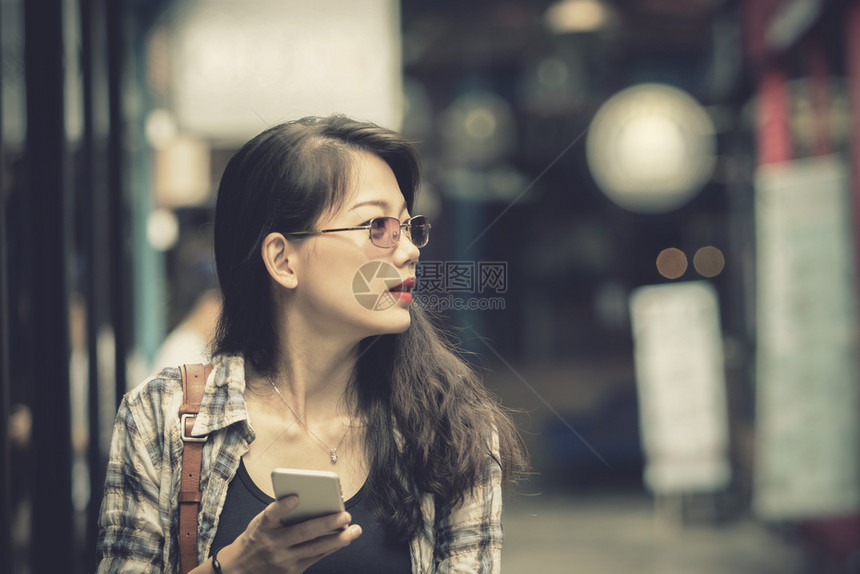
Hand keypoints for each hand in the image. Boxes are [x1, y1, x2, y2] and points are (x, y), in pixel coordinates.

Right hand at [213, 495, 360, 573]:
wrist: (241, 568)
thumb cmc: (257, 537)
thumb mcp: (260, 522)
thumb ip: (280, 512)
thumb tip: (308, 500)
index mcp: (262, 527)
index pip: (271, 514)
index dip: (283, 506)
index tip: (296, 497)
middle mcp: (272, 544)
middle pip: (302, 533)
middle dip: (327, 524)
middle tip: (345, 515)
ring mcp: (283, 560)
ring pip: (315, 549)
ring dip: (338, 539)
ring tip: (355, 530)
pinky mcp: (292, 571)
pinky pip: (316, 558)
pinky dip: (332, 548)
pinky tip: (344, 540)